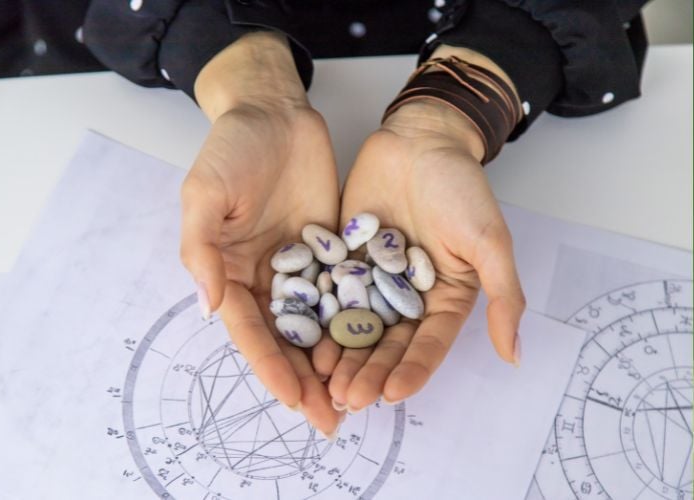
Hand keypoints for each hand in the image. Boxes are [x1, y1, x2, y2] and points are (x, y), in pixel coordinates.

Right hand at [180, 32, 341, 436]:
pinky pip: (345, 290)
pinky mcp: (332, 248)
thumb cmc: (231, 148)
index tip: (294, 400)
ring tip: (358, 398)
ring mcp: (303, 265)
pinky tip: (377, 347)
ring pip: (320, 324)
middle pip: (287, 339)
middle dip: (307, 380)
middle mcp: (267, 277)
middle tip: (332, 420)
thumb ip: (202, 247)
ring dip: (335, 363)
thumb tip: (208, 304)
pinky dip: (357, 320)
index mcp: (230, 271)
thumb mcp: (205, 192)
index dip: (271, 366)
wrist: (274, 111)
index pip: (252, 330)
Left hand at [319, 98, 525, 412]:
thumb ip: (503, 296)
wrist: (419, 139)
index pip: (427, 344)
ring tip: (323, 379)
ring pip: (355, 325)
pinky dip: (317, 316)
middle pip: (387, 343)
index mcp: (444, 298)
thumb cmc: (460, 187)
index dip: (412, 370)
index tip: (392, 394)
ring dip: (341, 354)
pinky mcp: (343, 260)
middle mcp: (407, 297)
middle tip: (348, 398)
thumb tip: (515, 354)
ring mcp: (372, 280)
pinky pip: (329, 293)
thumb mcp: (489, 241)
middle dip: (369, 371)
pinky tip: (303, 336)